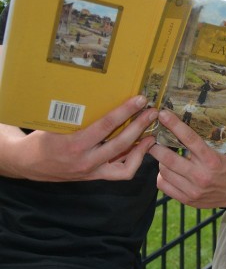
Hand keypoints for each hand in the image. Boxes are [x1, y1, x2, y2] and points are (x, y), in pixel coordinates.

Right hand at [0, 95, 156, 180]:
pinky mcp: (96, 177)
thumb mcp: (57, 123)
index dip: (126, 111)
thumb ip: (79, 114)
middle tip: (153, 112)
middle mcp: (85, 161)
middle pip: (121, 144)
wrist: (29, 163)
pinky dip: (134, 160)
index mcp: (74, 144)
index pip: (106, 125)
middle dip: (140, 126)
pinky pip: (121, 172)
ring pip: (126, 165)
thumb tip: (105, 92)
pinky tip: (141, 147)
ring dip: (142, 148)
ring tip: (151, 133)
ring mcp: (92, 172)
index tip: (140, 100)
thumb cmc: (44, 138)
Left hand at [149, 110, 225, 208]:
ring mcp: (193, 190)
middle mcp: (201, 176)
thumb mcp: (223, 152)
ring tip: (162, 154)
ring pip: (164, 171)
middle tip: (151, 139)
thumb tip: (183, 127)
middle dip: (156, 146)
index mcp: (212, 160)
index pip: (190, 139)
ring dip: (159, 160)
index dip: (174, 125)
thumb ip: (205, 144)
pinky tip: (167, 171)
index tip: (163, 114)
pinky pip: (163, 185)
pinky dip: (161, 176)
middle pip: (169, 158)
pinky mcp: (187, 199)